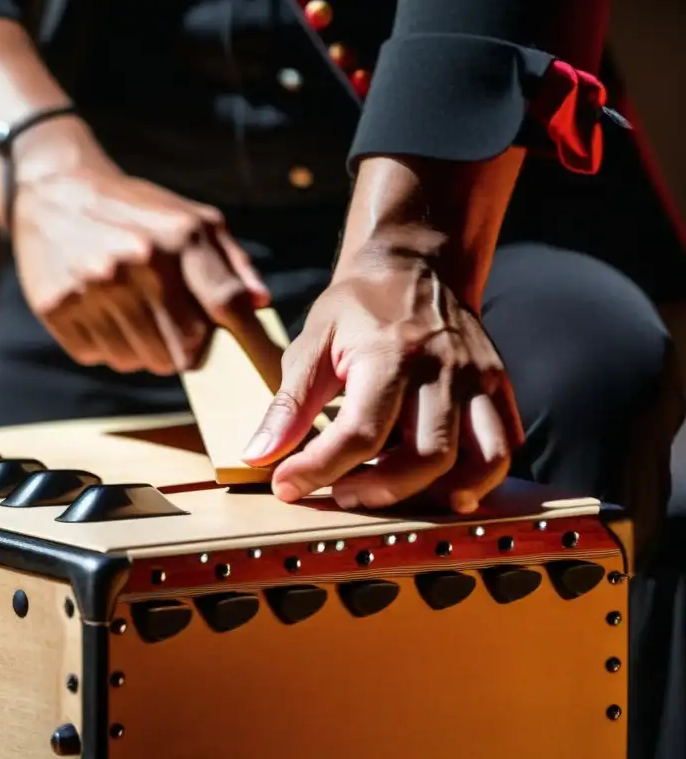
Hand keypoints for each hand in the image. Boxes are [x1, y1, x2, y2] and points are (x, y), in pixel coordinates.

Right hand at [11, 154, 269, 374]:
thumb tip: (259, 305)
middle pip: (182, 352)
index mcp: (178, 238)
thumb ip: (232, 262)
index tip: (268, 373)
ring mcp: (93, 288)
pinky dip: (103, 344)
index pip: (224, 307)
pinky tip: (98, 309)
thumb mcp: (192, 218)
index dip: (250, 344)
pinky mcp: (57, 306)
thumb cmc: (135, 209)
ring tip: (129, 311)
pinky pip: (96, 355)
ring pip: (138, 361)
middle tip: (169, 324)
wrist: (53, 189)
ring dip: (141, 349)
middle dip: (184, 349)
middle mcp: (137, 265)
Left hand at [241, 250, 522, 513]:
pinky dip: (478, 478)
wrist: (414, 265)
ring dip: (436, 495)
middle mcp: (443, 366)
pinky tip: (439, 485)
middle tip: (340, 494)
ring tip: (391, 496)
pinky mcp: (498, 386)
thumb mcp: (312, 343)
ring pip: (479, 459)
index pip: (359, 431)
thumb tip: (259, 456)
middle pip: (427, 456)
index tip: (287, 486)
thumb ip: (288, 404)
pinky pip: (503, 446)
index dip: (319, 469)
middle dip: (378, 490)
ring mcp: (478, 377)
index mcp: (391, 352)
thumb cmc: (358, 307)